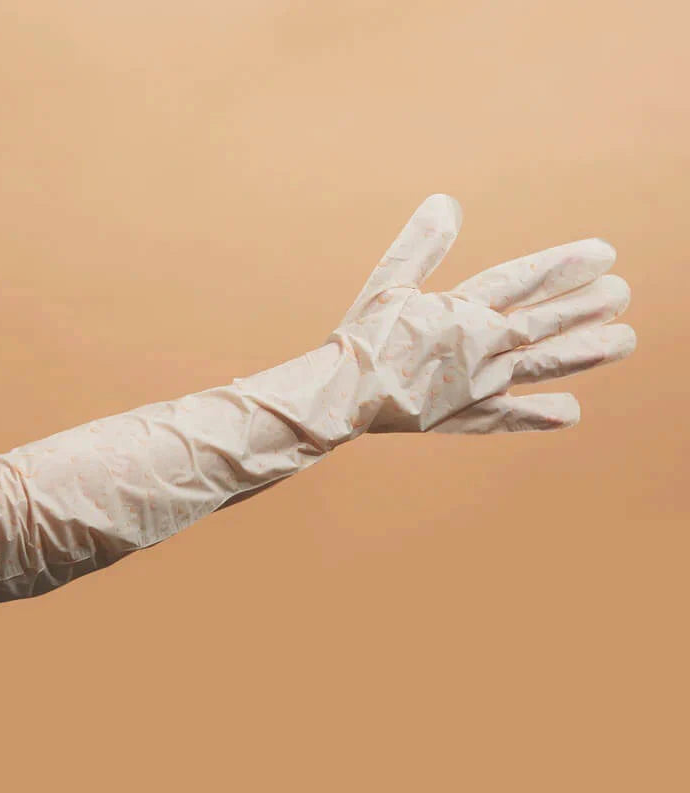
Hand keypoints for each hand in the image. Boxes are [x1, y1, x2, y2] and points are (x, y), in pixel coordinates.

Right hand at [325, 194, 634, 435]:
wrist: (342, 394)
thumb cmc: (363, 337)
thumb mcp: (388, 283)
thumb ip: (421, 245)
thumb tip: (448, 202)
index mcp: (460, 312)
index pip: (522, 282)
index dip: (564, 267)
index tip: (604, 254)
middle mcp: (478, 347)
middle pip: (542, 323)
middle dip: (584, 306)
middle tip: (623, 293)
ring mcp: (475, 385)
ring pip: (539, 365)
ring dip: (582, 353)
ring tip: (624, 340)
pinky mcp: (462, 416)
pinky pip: (506, 417)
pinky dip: (537, 414)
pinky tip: (571, 412)